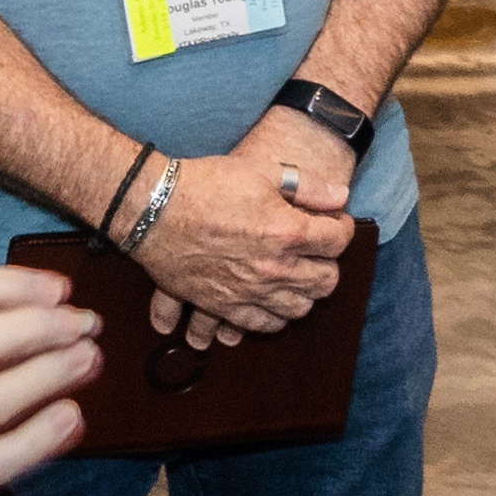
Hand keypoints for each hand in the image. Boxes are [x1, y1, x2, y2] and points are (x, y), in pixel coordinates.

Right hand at [131, 128, 355, 343]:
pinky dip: (274, 316)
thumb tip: (341, 196)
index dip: (342, 228)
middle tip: (318, 250)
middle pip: (326, 281)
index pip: (338, 241)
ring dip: (305, 293)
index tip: (334, 222)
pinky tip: (272, 301)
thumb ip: (308, 186)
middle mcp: (274, 269)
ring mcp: (249, 292)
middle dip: (329, 263)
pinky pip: (263, 325)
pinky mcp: (224, 306)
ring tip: (297, 275)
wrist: (154, 209)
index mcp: (287, 232)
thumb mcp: (262, 170)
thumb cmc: (207, 184)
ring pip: (300, 308)